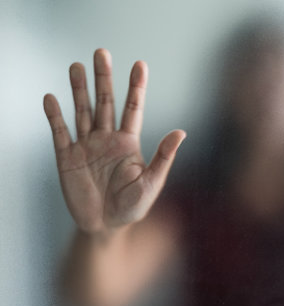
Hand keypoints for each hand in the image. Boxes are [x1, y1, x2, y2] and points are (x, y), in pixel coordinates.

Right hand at [44, 49, 185, 233]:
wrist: (105, 226)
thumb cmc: (132, 206)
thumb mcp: (151, 182)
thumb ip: (164, 157)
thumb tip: (182, 131)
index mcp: (129, 142)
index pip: (133, 109)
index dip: (136, 87)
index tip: (140, 64)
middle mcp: (107, 139)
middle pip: (105, 103)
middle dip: (104, 78)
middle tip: (102, 53)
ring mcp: (86, 146)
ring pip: (82, 111)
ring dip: (79, 90)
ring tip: (76, 66)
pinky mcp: (67, 157)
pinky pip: (60, 133)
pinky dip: (55, 116)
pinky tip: (51, 98)